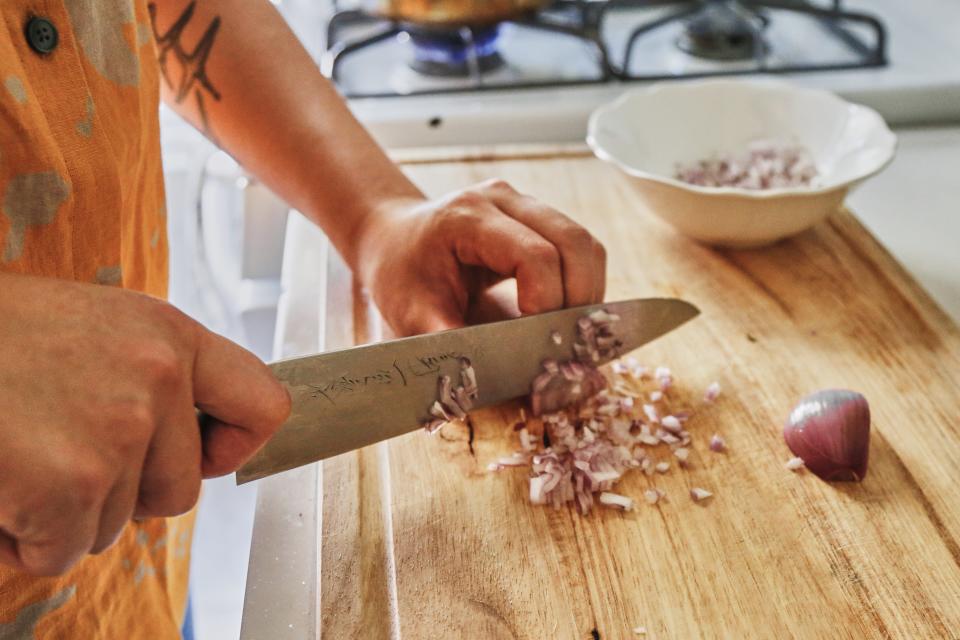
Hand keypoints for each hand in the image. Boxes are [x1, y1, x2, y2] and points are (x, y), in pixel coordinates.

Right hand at [0, 274, 289, 575]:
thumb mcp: (96, 330)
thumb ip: (153, 377)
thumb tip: (194, 448)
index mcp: (170, 335)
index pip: (264, 405)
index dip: (235, 446)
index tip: (201, 455)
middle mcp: (158, 376)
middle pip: (179, 489)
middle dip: (121, 492)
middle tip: (57, 450)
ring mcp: (118, 428)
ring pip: (115, 524)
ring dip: (63, 512)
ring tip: (18, 451)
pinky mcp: (70, 481)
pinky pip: (63, 551)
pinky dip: (23, 538)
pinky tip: (0, 483)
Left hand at [355, 179, 606, 336]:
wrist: (393, 238)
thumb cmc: (399, 273)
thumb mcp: (409, 312)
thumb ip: (448, 343)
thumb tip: (485, 385)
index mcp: (467, 217)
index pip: (535, 255)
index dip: (548, 302)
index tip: (538, 344)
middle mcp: (503, 200)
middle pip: (574, 243)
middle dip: (579, 301)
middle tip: (564, 346)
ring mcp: (525, 203)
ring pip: (586, 244)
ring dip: (588, 293)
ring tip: (568, 334)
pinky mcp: (539, 217)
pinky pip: (581, 249)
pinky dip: (583, 285)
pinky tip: (564, 316)